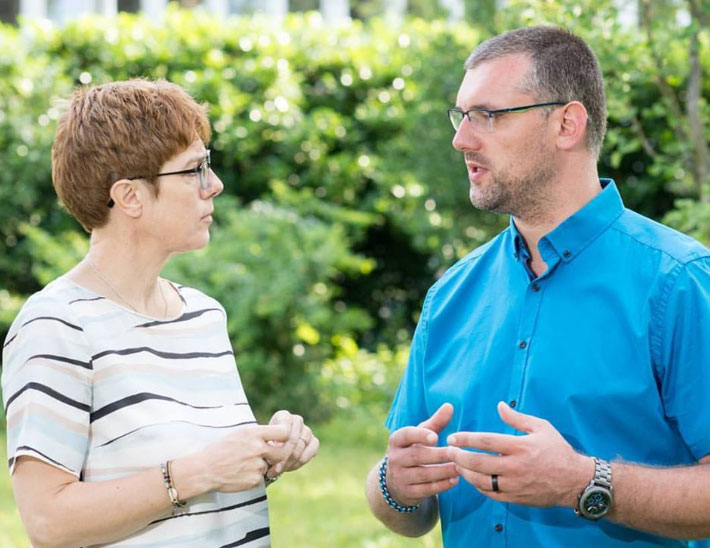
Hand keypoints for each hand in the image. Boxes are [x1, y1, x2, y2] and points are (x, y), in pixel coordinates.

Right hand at [200, 424, 290, 491]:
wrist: (204, 470)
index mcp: (254, 433)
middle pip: (282, 452)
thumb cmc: (221, 449)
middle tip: (267, 456)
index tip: (281, 440)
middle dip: (277, 455)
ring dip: (262, 466)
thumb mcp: (239, 434)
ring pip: (270, 466)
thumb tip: (279, 436)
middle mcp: (257, 448)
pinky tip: (240, 474)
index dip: (285, 436)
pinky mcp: (254, 480)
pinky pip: (261, 477)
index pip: (283, 432)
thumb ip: (259, 435)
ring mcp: (257, 465)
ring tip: (243, 465)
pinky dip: (254, 476)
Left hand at [266, 410, 318, 477]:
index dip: (279, 448)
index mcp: (283, 416)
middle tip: (275, 470)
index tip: (269, 461)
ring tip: (281, 470)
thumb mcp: (261, 444)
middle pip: (295, 440)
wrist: (270, 446)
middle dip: (285, 458)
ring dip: (292, 461)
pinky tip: (291, 467)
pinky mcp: (313, 440)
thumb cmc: (263, 444)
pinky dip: (302, 460)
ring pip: (303, 445)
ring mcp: (306, 429)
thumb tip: (273, 462)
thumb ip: (266, 448)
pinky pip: (313, 449)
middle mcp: (296, 420)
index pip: (285, 431)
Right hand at [385, 403, 458, 506]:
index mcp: (397, 440)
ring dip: (443, 471)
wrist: (395, 482)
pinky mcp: (408, 493)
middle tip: (456, 453)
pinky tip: (455, 480)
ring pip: (423, 474)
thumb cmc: (413, 450)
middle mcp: (395, 458)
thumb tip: (450, 406)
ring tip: (459, 467)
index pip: (406, 435)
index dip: (420, 435)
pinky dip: (441, 485)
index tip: (436, 437)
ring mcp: (400, 477)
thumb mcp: (419, 436)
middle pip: (417, 456)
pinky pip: (426, 490)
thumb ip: (435, 423)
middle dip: (438, 455)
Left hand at [446, 401, 592, 507]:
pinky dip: (478, 487)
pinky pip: (491, 494)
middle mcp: (515, 466)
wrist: (575, 481)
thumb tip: (499, 405)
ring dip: (466, 473)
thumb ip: (517, 418)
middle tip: (448, 452)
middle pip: (479, 463)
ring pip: (482, 481)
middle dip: (460, 457)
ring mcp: (515, 484)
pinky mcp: (516, 497)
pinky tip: (473, 478)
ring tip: (457, 464)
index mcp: (520, 447)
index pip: (487, 441)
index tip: (452, 437)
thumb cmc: (557, 450)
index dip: (466, 439)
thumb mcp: (541, 427)